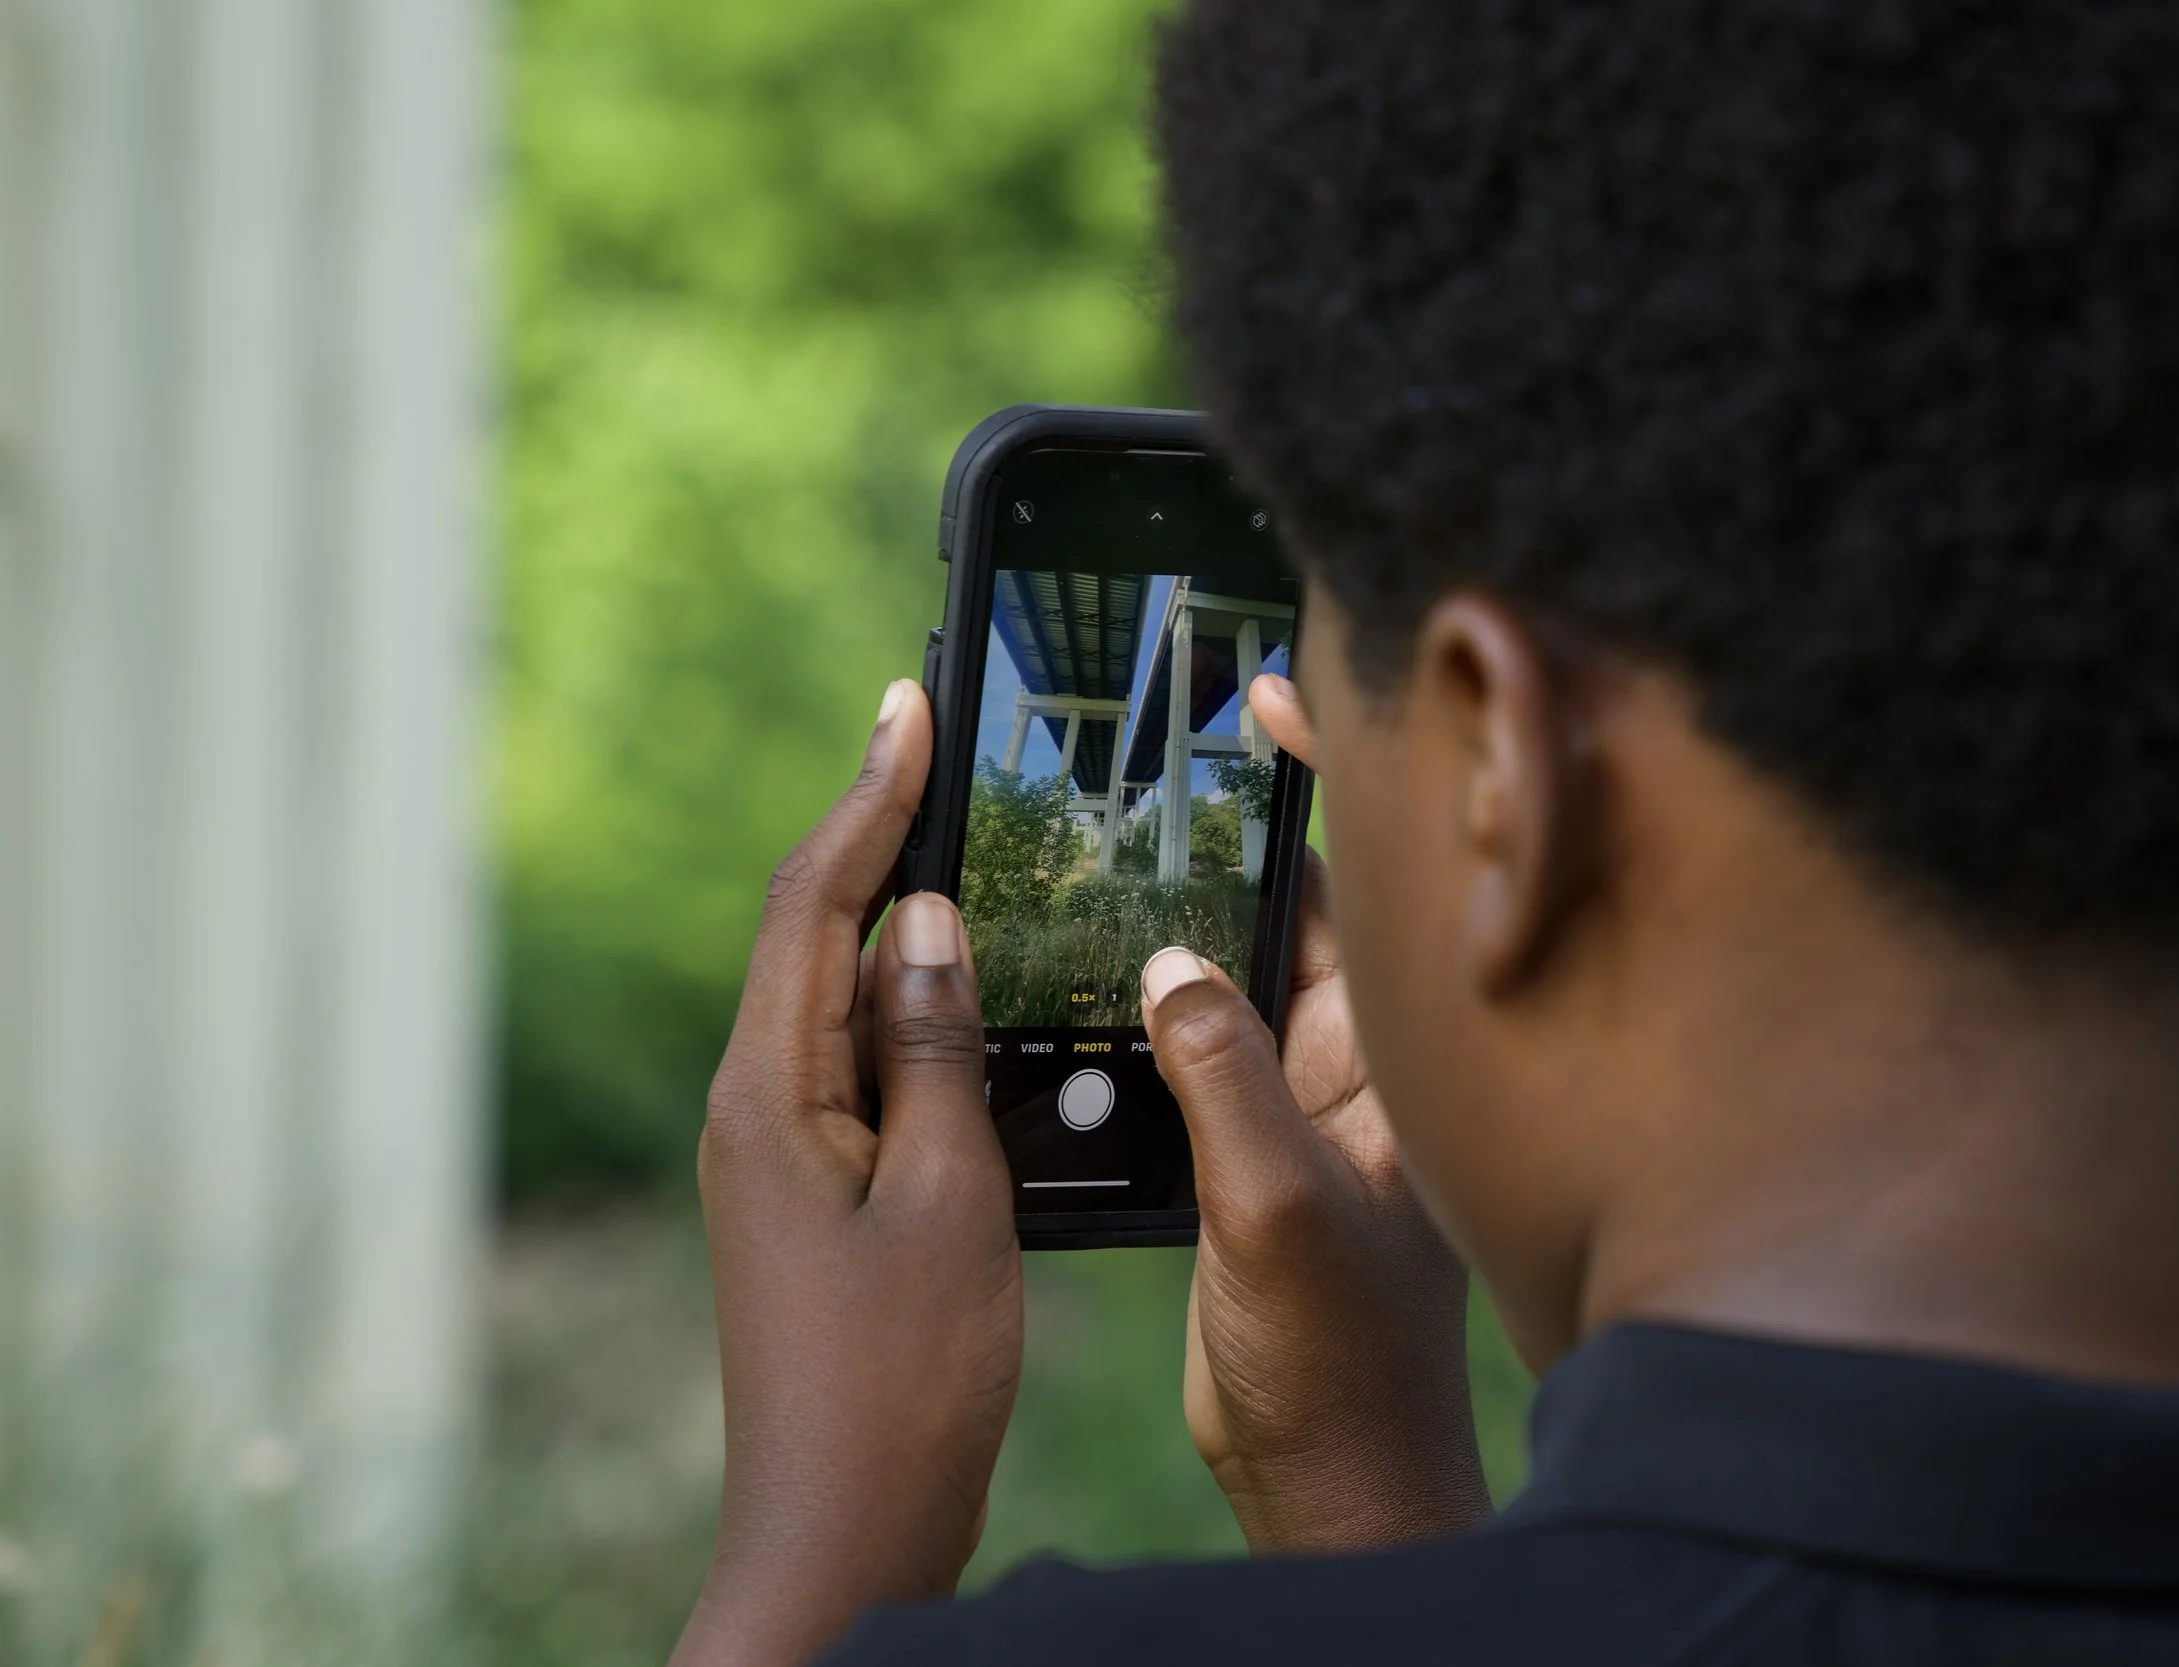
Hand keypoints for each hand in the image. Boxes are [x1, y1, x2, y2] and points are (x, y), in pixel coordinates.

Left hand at [673, 681, 1020, 1666]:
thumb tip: (928, 926)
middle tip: (943, 747)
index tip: (908, 705)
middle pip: (810, 933)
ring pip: (835, 997)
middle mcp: (754, 1107)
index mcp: (770, 1092)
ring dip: (897, 919)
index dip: (866, 797)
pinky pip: (857, 1065)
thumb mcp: (949, 1198)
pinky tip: (969, 996)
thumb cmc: (902, 1378)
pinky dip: (911, 1010)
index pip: (812, 903)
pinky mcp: (811, 1192)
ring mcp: (777, 1152)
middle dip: (877, 834)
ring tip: (969, 845)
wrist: (845, 1527)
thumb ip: (938, 1051)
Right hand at [1141, 674, 1489, 1552]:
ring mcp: (1297, 1098)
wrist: (1327, 1471)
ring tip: (1097, 840)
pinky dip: (1142, 1005)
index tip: (1260, 694)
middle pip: (1288, 908)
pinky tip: (1082, 969)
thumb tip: (1168, 967)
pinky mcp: (1242, 1143)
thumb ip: (1224, 1078)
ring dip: (1172, 918)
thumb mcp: (1281, 1207)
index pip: (1368, 882)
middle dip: (1225, 833)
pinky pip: (1188, 1044)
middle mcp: (1355, 1060)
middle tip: (1146, 750)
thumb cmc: (1344, 1358)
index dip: (1322, 778)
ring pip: (1227, 971)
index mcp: (1397, 1053)